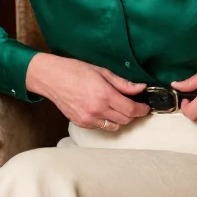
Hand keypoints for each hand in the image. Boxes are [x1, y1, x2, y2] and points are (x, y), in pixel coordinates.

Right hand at [25, 53, 150, 130]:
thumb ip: (122, 83)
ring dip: (121, 119)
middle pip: (125, 120)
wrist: (51, 78)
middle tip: (133, 105)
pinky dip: (107, 121)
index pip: (131, 109)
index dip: (141, 109)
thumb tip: (140, 88)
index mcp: (104, 95)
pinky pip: (101, 126)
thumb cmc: (74, 70)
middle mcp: (97, 110)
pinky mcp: (81, 123)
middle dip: (132, 113)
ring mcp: (88, 119)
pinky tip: (104, 110)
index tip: (144, 106)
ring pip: (114, 126)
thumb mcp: (101, 71)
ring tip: (119, 108)